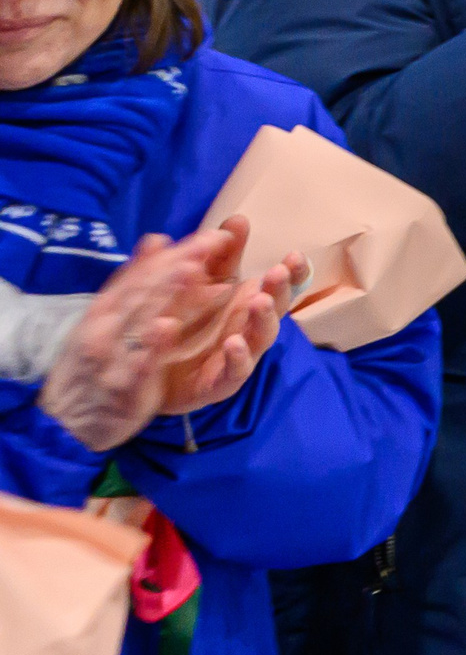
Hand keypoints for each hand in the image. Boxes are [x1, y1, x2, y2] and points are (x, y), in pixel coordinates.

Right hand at [37, 230, 240, 449]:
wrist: (65, 420)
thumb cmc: (96, 361)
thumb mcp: (112, 318)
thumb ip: (137, 281)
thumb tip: (158, 240)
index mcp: (108, 308)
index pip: (145, 275)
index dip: (179, 253)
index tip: (211, 235)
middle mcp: (107, 326)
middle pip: (146, 290)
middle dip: (179, 264)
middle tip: (211, 241)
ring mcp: (112, 355)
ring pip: (142, 320)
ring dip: (166, 294)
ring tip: (192, 269)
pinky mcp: (121, 386)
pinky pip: (136, 363)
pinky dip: (150, 345)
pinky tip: (167, 327)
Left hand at [157, 219, 306, 417]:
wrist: (151, 372)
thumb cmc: (186, 321)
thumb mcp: (199, 281)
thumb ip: (219, 253)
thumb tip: (237, 218)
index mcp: (249, 301)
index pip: (281, 284)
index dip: (293, 272)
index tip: (295, 256)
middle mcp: (251, 327)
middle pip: (276, 307)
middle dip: (280, 289)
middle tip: (278, 272)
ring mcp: (241, 355)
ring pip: (262, 337)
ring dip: (263, 319)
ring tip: (259, 301)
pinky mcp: (221, 381)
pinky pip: (235, 370)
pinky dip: (238, 357)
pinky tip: (233, 342)